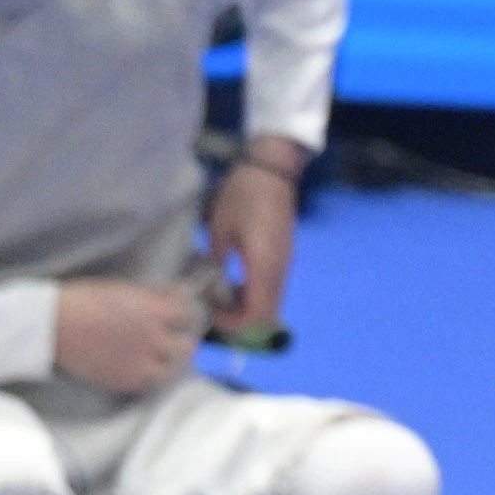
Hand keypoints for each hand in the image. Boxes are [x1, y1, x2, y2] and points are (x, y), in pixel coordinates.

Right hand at [49, 279, 202, 397]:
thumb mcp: (124, 290)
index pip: (188, 315)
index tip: (176, 316)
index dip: (182, 315)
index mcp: (155, 311)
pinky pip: (149, 384)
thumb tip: (176, 294)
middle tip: (171, 339)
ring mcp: (141, 364)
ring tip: (158, 358)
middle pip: (186, 346)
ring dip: (168, 363)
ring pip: (172, 370)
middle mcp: (154, 339)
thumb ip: (153, 297)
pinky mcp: (126, 382)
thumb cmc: (84, 300)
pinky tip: (138, 368)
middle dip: (181, 341)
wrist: (53, 326)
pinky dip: (148, 377)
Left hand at [201, 154, 302, 339]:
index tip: (210, 316)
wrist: (272, 170)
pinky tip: (233, 285)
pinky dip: (253, 295)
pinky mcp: (284, 257)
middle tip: (214, 312)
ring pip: (271, 303)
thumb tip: (209, 286)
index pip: (256, 315)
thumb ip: (216, 263)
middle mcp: (279, 271)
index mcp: (264, 266)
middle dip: (240, 321)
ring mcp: (285, 265)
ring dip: (247, 309)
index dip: (234, 325)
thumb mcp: (219, 229)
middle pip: (267, 316)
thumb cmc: (243, 195)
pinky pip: (271, 289)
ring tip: (221, 300)